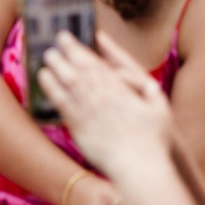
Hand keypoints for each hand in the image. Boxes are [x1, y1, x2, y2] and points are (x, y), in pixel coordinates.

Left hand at [40, 36, 176, 183]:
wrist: (138, 166)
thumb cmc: (153, 140)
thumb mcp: (161, 108)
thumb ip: (150, 90)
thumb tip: (141, 78)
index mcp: (121, 89)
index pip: (96, 62)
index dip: (81, 47)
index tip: (70, 37)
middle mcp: (101, 95)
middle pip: (78, 67)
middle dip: (65, 52)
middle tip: (55, 42)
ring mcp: (88, 110)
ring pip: (66, 81)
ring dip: (55, 66)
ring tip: (47, 57)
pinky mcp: (78, 125)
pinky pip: (60, 101)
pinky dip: (50, 87)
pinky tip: (43, 79)